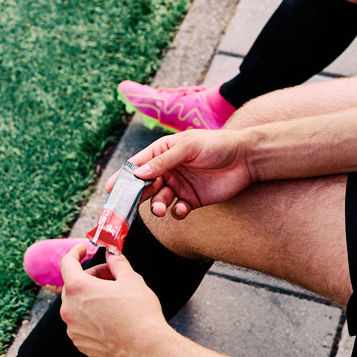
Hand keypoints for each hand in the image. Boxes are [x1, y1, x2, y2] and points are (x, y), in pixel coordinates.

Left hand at [59, 244, 168, 356]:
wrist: (146, 349)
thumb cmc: (139, 313)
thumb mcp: (131, 279)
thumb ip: (117, 263)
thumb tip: (112, 254)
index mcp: (78, 288)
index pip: (67, 262)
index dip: (75, 252)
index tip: (83, 249)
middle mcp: (69, 309)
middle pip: (74, 284)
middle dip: (91, 277)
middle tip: (112, 276)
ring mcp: (73, 329)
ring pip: (77, 304)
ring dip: (91, 297)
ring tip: (115, 299)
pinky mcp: (80, 343)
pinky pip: (81, 323)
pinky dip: (92, 316)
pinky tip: (112, 318)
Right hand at [105, 129, 254, 219]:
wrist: (246, 159)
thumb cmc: (216, 145)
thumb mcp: (187, 148)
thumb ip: (163, 162)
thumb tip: (137, 174)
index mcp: (162, 152)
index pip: (137, 165)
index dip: (122, 177)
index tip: (111, 190)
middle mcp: (168, 170)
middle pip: (144, 186)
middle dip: (137, 197)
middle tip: (129, 208)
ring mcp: (179, 185)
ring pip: (159, 200)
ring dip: (156, 206)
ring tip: (161, 208)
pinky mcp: (192, 200)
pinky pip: (177, 209)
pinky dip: (176, 212)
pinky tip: (182, 209)